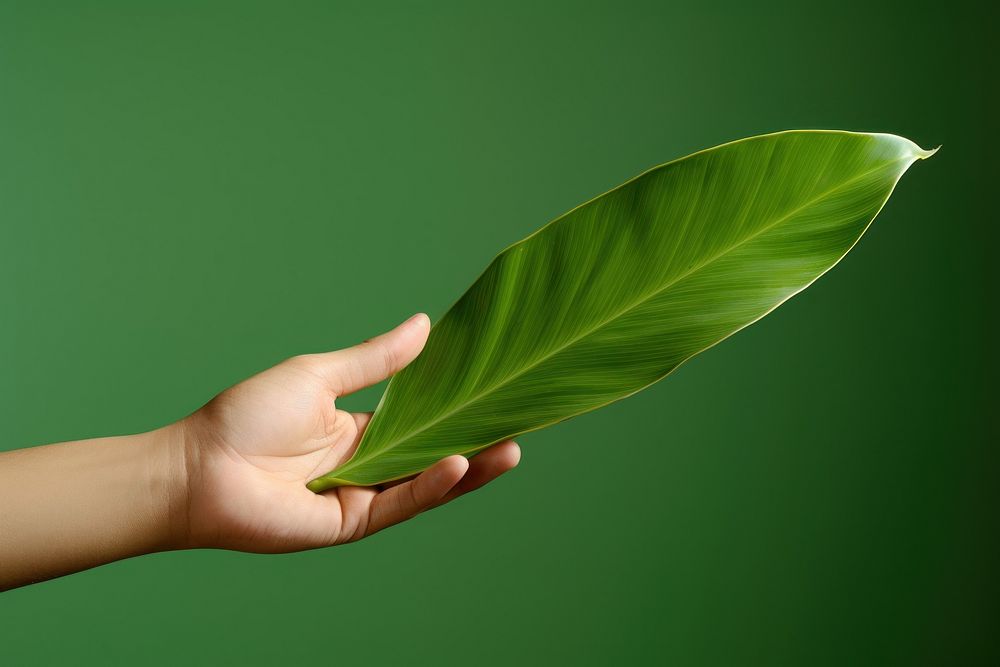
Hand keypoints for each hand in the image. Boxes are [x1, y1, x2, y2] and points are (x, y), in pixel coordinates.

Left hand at [178, 314, 519, 552]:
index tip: (494, 392)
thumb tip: (423, 325)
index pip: (421, 420)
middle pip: (433, 453)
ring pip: (425, 483)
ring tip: (510, 449)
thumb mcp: (322, 375)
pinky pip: (399, 502)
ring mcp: (361, 494)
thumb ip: (376, 360)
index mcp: (359, 427)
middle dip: (475, 441)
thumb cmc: (249, 414)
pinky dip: (431, 485)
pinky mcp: (351, 522)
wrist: (199, 467)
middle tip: (519, 423)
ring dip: (469, 468)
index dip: (456, 409)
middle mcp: (366, 462)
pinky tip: (460, 464)